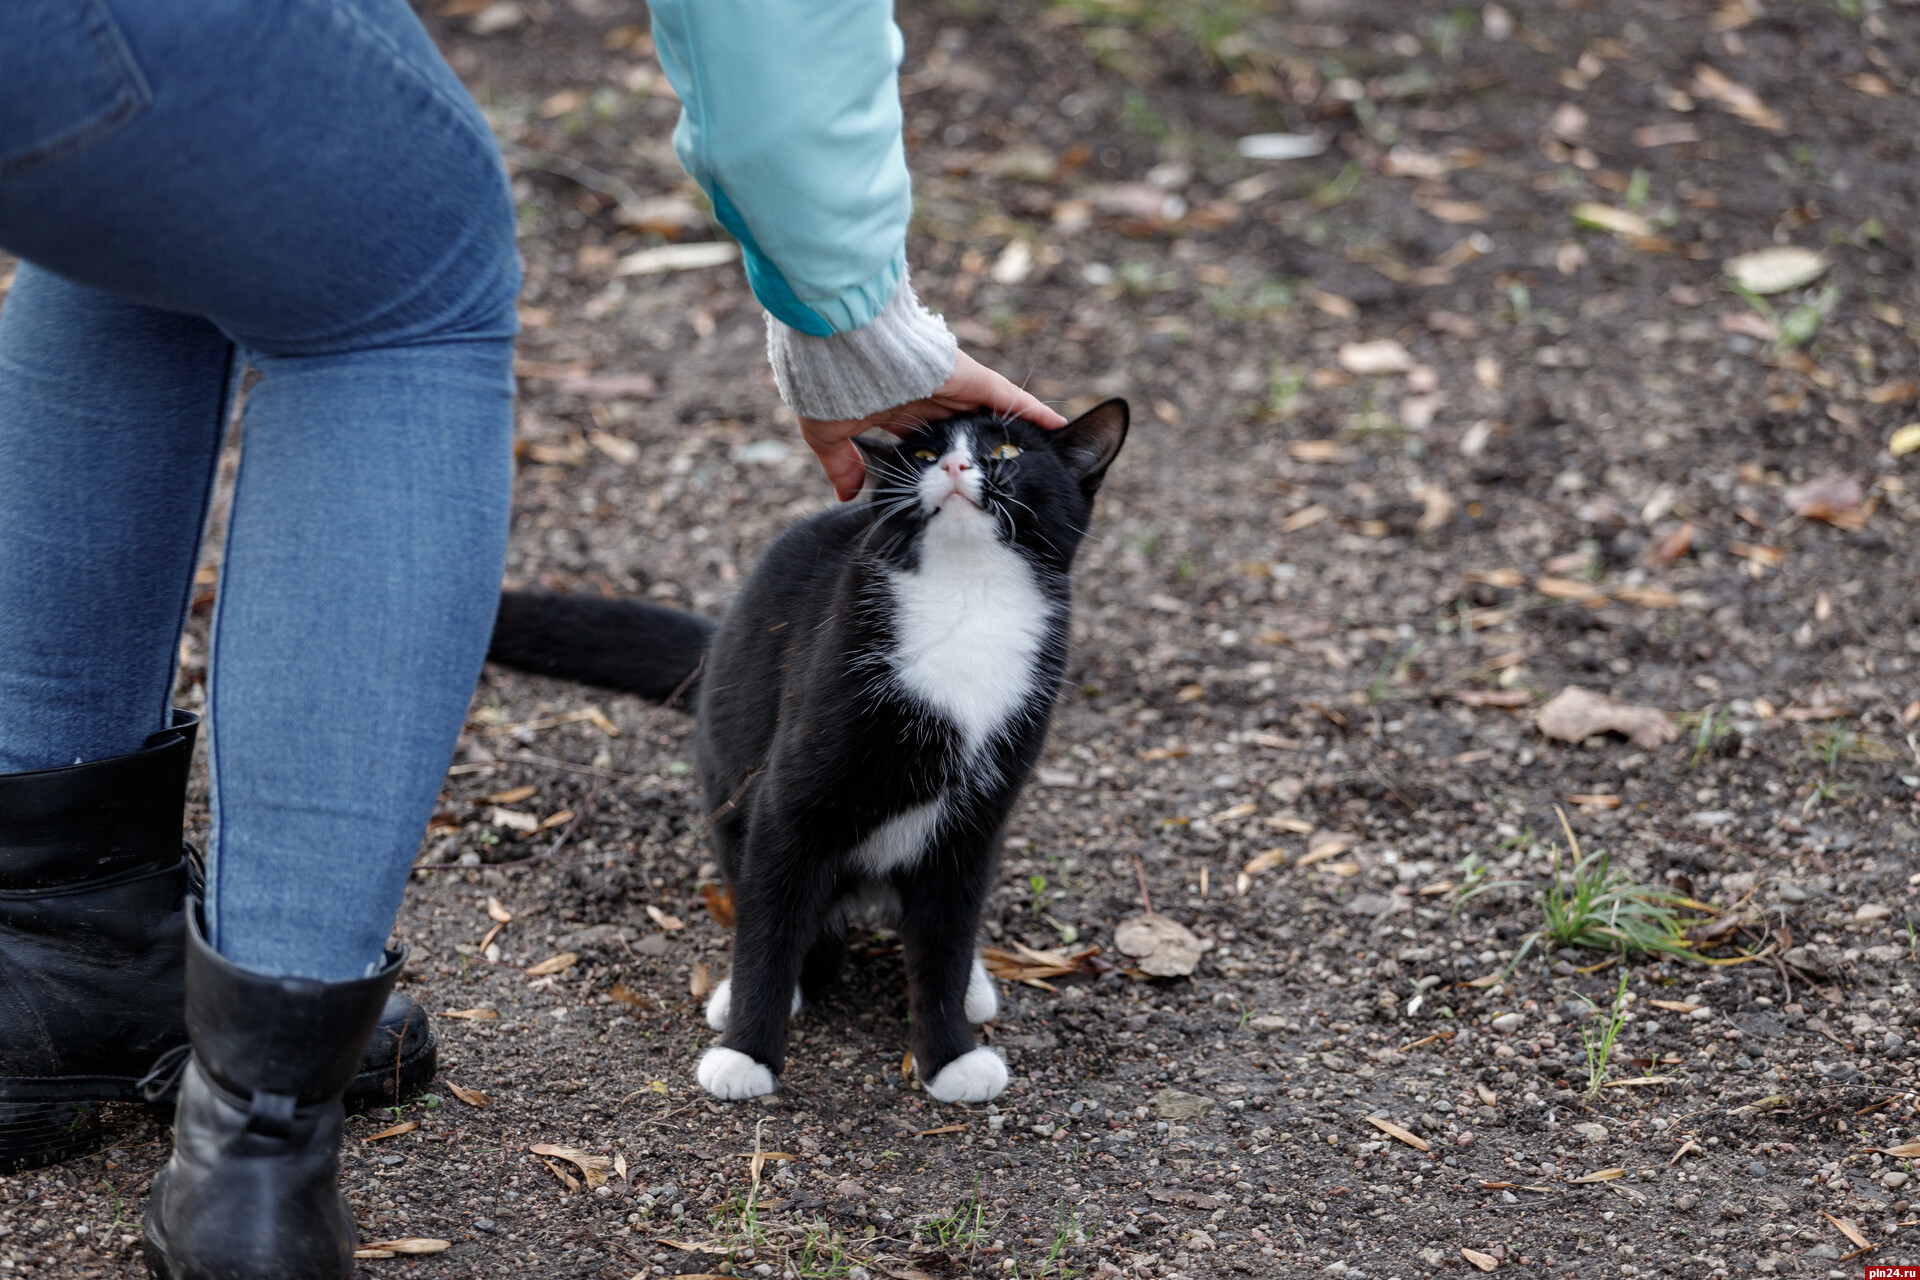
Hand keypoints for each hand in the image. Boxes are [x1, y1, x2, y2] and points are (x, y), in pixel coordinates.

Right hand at [798, 350, 1068, 500]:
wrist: (841, 338)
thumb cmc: (827, 380)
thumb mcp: (828, 433)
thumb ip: (841, 464)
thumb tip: (845, 495)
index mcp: (895, 409)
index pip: (926, 441)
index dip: (941, 462)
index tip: (953, 486)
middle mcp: (928, 399)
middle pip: (966, 431)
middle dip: (983, 453)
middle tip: (1002, 479)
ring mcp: (952, 388)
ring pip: (991, 417)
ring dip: (1014, 438)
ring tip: (1042, 458)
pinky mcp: (971, 378)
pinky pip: (1010, 398)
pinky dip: (1033, 412)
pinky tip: (1059, 429)